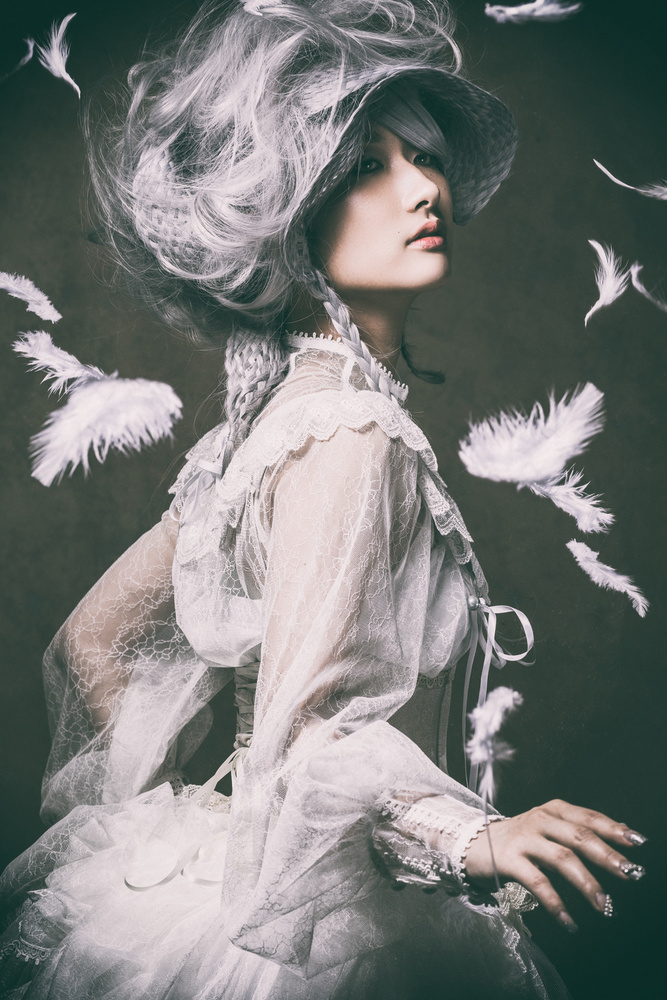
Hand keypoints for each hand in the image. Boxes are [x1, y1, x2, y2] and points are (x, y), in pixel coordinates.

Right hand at [463, 799, 645, 930]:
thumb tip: (617, 842)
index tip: (638, 843)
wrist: (470, 843)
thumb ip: (576, 832)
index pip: (588, 817)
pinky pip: (538, 883)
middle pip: (579, 836)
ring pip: (562, 858)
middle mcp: (540, 819)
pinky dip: (557, 904)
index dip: (614, 829)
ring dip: (587, 883)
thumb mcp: (547, 828)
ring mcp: (524, 839)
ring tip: (604, 906)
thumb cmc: (518, 840)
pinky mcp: (509, 860)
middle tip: (631, 874)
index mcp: (553, 809)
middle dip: (608, 856)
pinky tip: (570, 922)